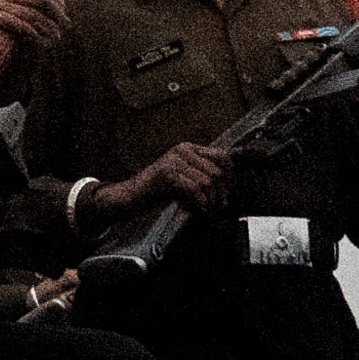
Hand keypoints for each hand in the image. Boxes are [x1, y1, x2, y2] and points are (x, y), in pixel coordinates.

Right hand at [89, 142, 231, 224]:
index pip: (221, 156)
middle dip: (221, 192)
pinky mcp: (166, 173)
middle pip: (217, 170)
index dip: (230, 176)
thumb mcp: (183, 180)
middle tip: (219, 206)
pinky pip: (194, 188)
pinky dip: (200, 202)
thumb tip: (228, 185)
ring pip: (207, 180)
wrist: (129, 198)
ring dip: (211, 200)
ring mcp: (173, 160)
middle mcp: (182, 150)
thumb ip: (201, 176)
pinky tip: (199, 210)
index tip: (227, 193)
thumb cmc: (156, 192)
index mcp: (188, 149)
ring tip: (207, 210)